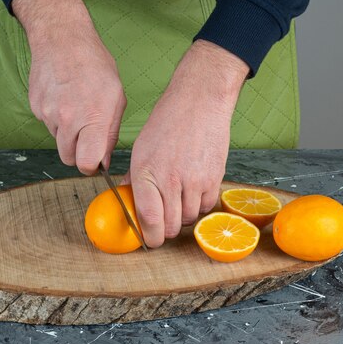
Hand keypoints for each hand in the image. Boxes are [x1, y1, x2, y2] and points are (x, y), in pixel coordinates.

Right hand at [13, 0, 125, 173]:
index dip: (91, 166)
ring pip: (58, 141)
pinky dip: (56, 118)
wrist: (61, 38)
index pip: (86, 163)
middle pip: (68, 159)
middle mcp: (68, 119)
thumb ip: (110, 133)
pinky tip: (64, 97)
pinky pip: (48, 124)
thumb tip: (103, 160)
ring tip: (76, 107)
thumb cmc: (94, 64)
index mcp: (93, 118)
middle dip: (78, 153)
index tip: (95, 160)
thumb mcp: (116, 97)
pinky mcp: (35, 108)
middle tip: (87, 136)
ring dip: (68, 133)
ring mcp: (48, 114)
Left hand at [125, 40, 249, 247]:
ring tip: (178, 200)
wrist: (199, 102)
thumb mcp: (141, 148)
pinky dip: (199, 205)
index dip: (149, 238)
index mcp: (146, 173)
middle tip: (163, 222)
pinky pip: (206, 207)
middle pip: (171, 227)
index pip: (149, 220)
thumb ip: (135, 177)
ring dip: (183, 216)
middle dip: (166, 230)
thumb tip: (128, 197)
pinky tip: (193, 191)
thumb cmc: (167, 122)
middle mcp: (170, 180)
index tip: (149, 240)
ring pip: (190, 219)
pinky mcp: (214, 179)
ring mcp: (194, 181)